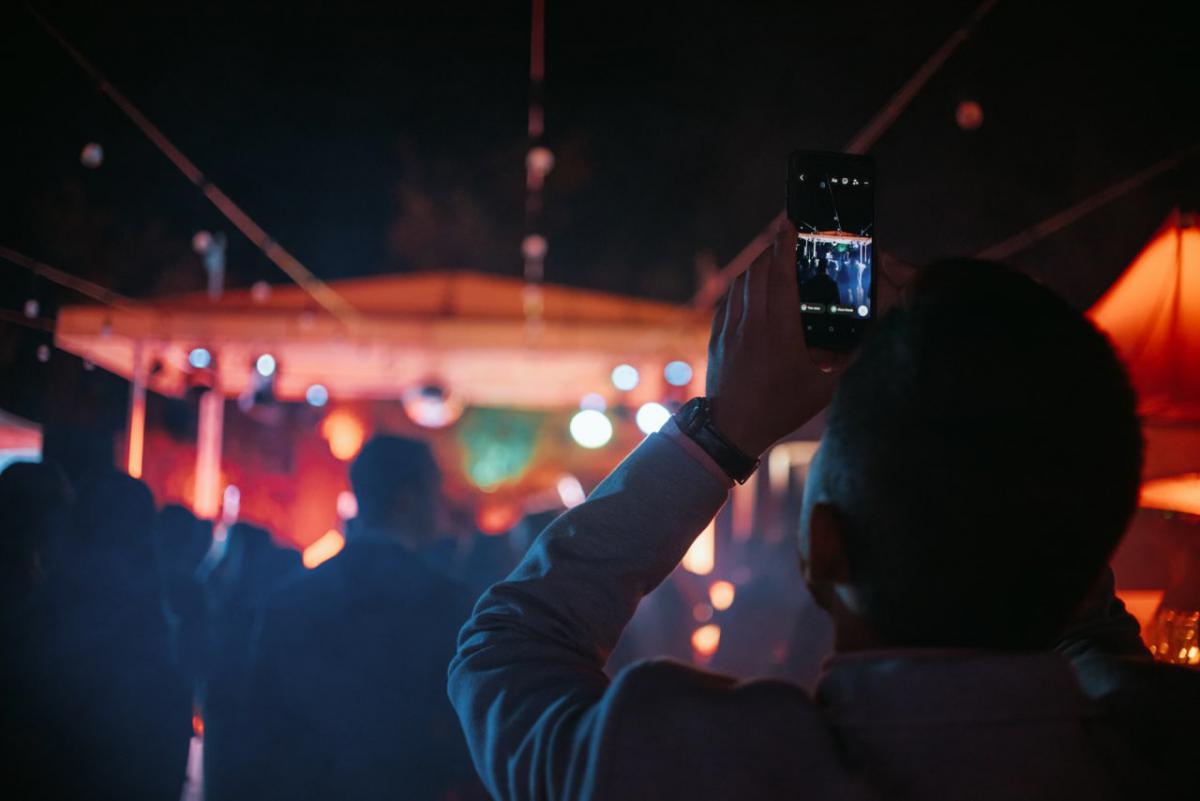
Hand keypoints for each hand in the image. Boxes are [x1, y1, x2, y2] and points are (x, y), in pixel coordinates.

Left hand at [705, 219, 841, 455]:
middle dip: (773, 249)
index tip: (791, 225)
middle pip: (759, 270)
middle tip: (787, 236)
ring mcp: (731, 328)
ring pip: (741, 282)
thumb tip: (874, 341)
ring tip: (772, 258)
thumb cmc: (779, 409)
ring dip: (757, 265)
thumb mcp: (824, 390)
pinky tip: (751, 285)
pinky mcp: (718, 336)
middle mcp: (752, 323)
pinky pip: (728, 299)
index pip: (782, 276)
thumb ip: (850, 363)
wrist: (731, 429)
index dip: (787, 246)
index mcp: (779, 331)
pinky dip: (741, 285)